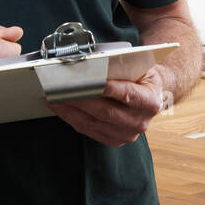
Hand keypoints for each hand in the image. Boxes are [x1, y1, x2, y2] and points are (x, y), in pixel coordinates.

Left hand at [47, 65, 170, 147]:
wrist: (150, 94)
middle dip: (80, 100)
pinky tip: (61, 108)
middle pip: (106, 112)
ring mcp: (128, 134)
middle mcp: (141, 122)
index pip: (128, 94)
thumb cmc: (141, 76)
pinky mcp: (116, 140)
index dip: (108, 89)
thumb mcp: (139, 67)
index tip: (89, 83)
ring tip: (54, 98)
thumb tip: (95, 64)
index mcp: (150, 101)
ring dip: (71, 111)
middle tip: (60, 90)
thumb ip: (122, 66)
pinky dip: (73, 119)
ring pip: (94, 123)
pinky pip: (90, 131)